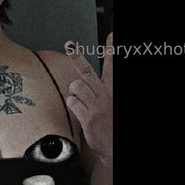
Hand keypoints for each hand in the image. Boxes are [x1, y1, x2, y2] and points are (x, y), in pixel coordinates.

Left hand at [65, 33, 112, 162]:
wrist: (113, 148)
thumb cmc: (111, 125)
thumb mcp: (112, 102)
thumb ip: (104, 90)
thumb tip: (89, 80)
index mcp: (112, 91)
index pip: (111, 67)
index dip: (111, 50)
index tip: (111, 36)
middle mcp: (105, 95)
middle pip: (88, 72)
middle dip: (77, 57)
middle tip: (70, 46)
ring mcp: (97, 106)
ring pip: (76, 86)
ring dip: (74, 91)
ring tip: (81, 98)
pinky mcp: (88, 117)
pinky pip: (72, 101)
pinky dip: (72, 104)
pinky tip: (79, 110)